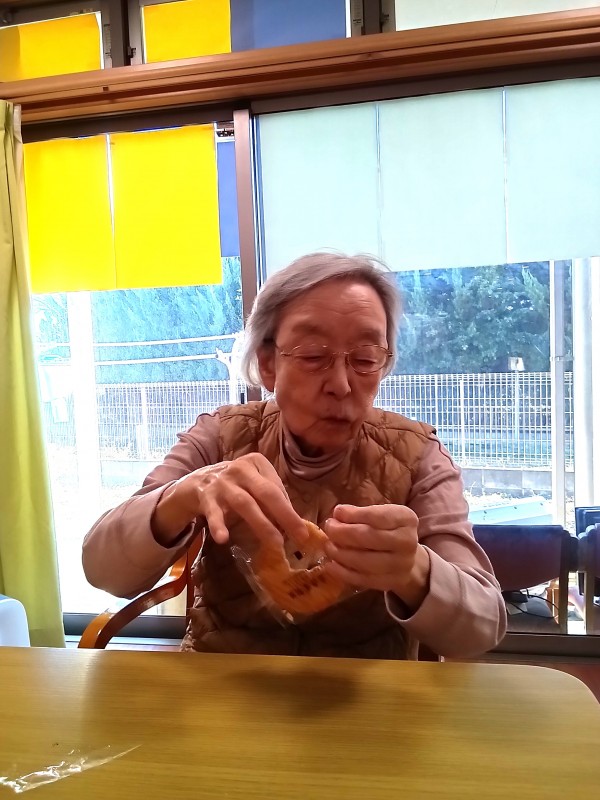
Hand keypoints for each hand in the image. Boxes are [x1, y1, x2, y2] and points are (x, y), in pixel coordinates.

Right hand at [154, 453, 307, 546]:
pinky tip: (223, 538)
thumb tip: (295, 521)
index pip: (277, 487)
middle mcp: (240, 469)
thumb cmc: (234, 485)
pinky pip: (213, 513)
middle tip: (300, 536)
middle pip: (266, 493)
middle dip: (285, 515)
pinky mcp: (206, 497)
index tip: (302, 530)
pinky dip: (218, 525)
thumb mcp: (253, 482)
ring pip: (245, 504)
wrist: (195, 483)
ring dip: (262, 524)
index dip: (290, 509)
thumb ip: (271, 496)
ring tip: (276, 542)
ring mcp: (222, 482)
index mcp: (256, 462)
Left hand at [322, 504, 430, 610]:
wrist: (409, 559)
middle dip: (343, 532)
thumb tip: (338, 514)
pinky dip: (343, 572)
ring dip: (340, 553)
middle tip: (329, 528)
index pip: (378, 516)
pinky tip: (330, 565)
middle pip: (369, 537)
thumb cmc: (389, 531)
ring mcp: (400, 565)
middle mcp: (407, 542)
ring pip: (364, 561)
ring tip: (328, 546)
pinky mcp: (390, 583)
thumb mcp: (382, 515)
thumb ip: (361, 513)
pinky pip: (362, 579)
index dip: (354, 515)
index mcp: (406, 519)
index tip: (337, 512)